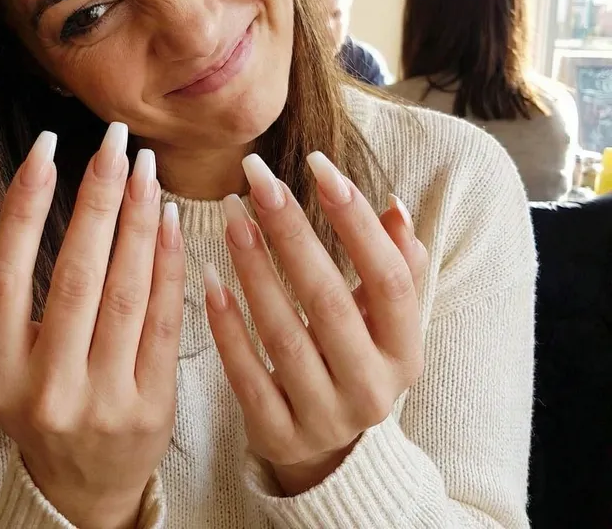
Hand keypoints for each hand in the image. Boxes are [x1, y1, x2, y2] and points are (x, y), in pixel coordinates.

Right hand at [0, 124, 185, 528]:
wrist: (85, 484)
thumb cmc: (33, 405)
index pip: (6, 275)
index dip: (24, 205)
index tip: (46, 146)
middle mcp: (47, 387)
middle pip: (76, 276)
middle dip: (97, 199)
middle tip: (113, 141)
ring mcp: (104, 399)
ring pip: (126, 292)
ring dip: (138, 222)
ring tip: (145, 168)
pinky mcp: (153, 403)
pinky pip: (165, 319)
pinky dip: (169, 264)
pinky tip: (169, 218)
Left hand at [204, 152, 426, 495]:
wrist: (332, 449)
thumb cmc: (356, 358)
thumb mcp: (385, 320)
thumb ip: (396, 264)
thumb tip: (394, 205)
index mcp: (404, 352)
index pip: (389, 279)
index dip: (356, 221)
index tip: (318, 165)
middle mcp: (371, 389)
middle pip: (328, 300)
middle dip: (291, 231)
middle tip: (257, 177)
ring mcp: (323, 417)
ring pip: (282, 334)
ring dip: (253, 267)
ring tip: (231, 214)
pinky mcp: (279, 434)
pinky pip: (245, 374)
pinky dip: (226, 324)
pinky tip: (209, 275)